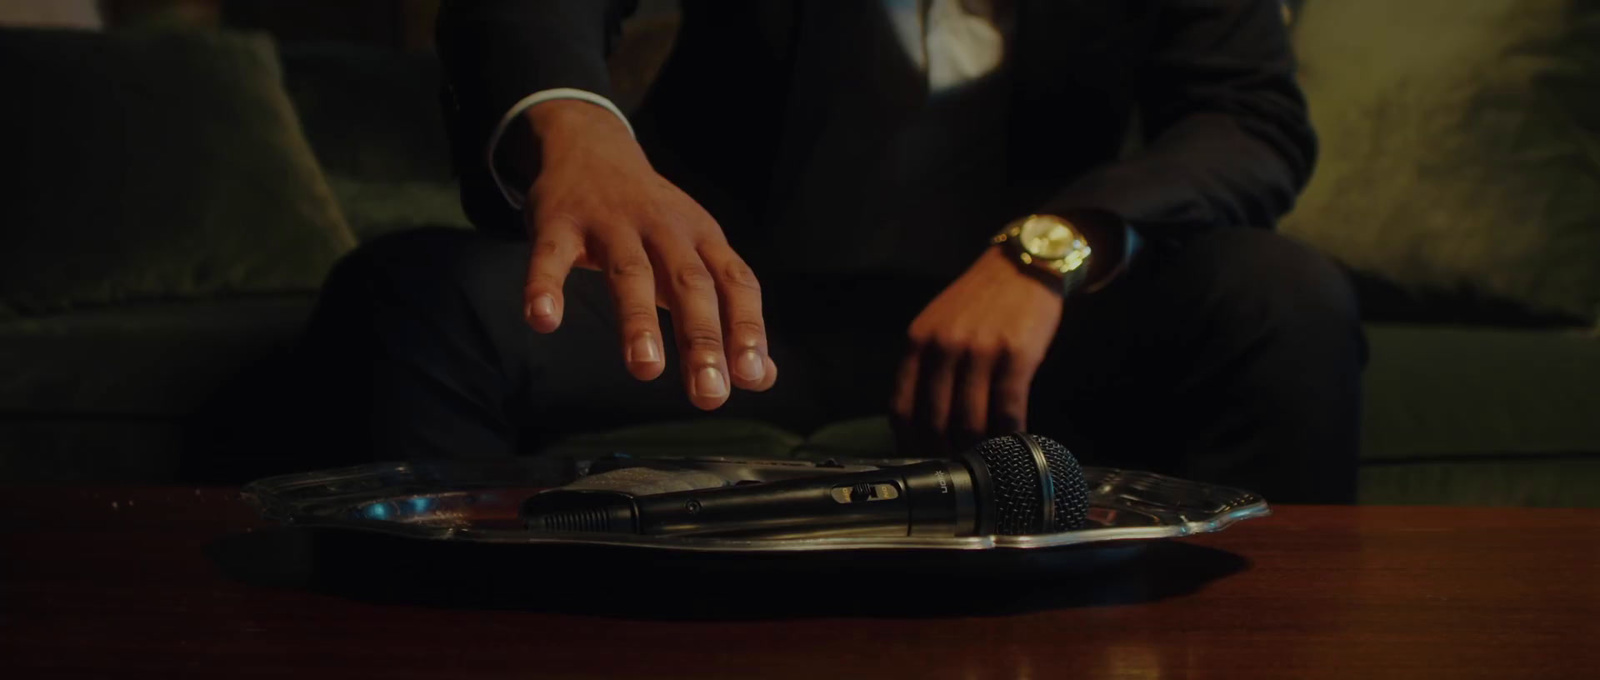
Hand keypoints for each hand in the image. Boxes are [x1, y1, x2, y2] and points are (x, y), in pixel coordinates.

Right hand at [520, 100, 776, 409]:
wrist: (591, 146)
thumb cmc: (651, 220)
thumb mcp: (696, 255)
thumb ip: (727, 315)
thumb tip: (761, 378)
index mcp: (703, 239)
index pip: (736, 283)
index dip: (747, 328)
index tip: (750, 377)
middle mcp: (664, 228)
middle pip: (688, 284)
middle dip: (701, 339)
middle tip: (708, 393)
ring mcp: (610, 222)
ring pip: (628, 271)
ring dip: (638, 320)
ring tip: (645, 369)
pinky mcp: (559, 221)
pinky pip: (551, 255)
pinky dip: (545, 286)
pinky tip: (543, 320)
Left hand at [892, 246, 1063, 452]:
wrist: (1024, 264)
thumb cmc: (981, 299)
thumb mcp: (938, 323)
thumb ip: (926, 365)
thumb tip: (921, 420)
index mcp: (918, 341)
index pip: (901, 407)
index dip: (908, 443)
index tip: (919, 461)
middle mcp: (943, 347)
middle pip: (933, 422)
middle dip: (942, 454)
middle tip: (954, 469)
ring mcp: (979, 352)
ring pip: (969, 422)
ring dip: (976, 451)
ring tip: (983, 462)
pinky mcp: (1016, 356)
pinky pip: (1008, 410)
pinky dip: (1010, 435)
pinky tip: (1013, 442)